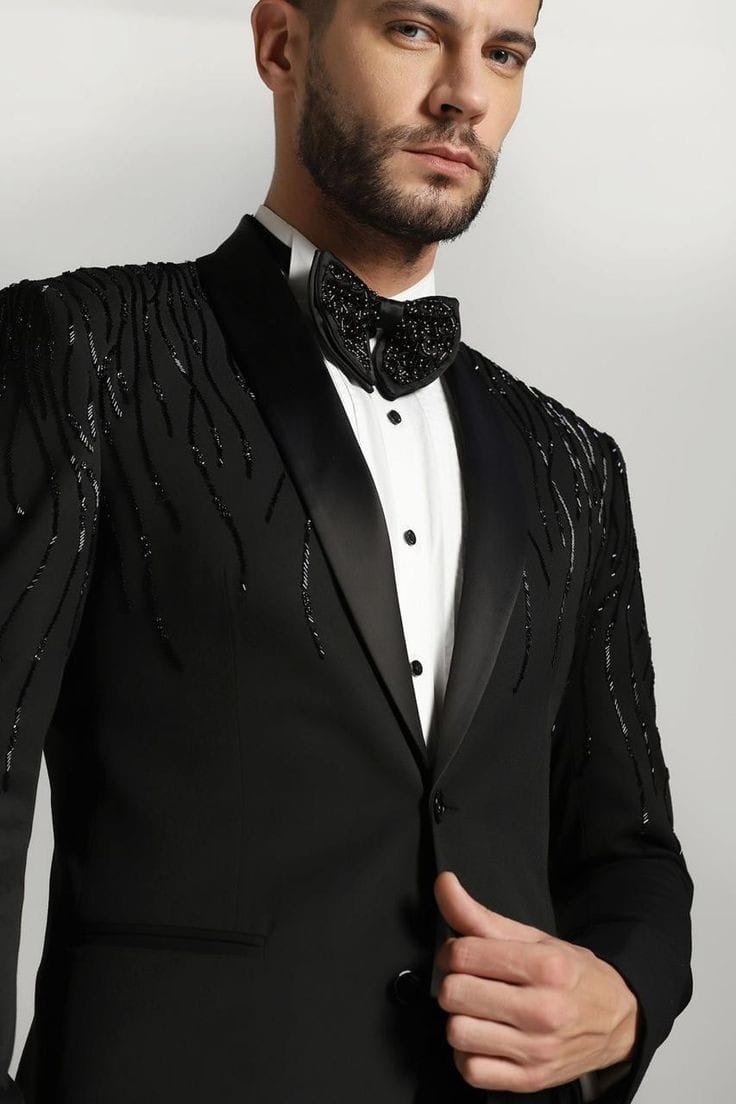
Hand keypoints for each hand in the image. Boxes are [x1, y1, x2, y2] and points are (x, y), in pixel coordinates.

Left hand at [433, 871, 640, 1093]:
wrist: (618, 1019)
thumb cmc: (571, 975)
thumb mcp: (532, 937)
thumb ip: (479, 914)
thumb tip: (444, 885)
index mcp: (545, 967)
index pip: (463, 955)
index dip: (453, 951)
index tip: (463, 954)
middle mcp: (543, 1011)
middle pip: (455, 994)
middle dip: (455, 982)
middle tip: (471, 981)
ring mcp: (537, 1050)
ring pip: (457, 1033)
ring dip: (460, 1019)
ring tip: (478, 1010)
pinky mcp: (530, 1080)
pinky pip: (470, 1070)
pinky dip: (469, 1054)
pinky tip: (485, 1037)